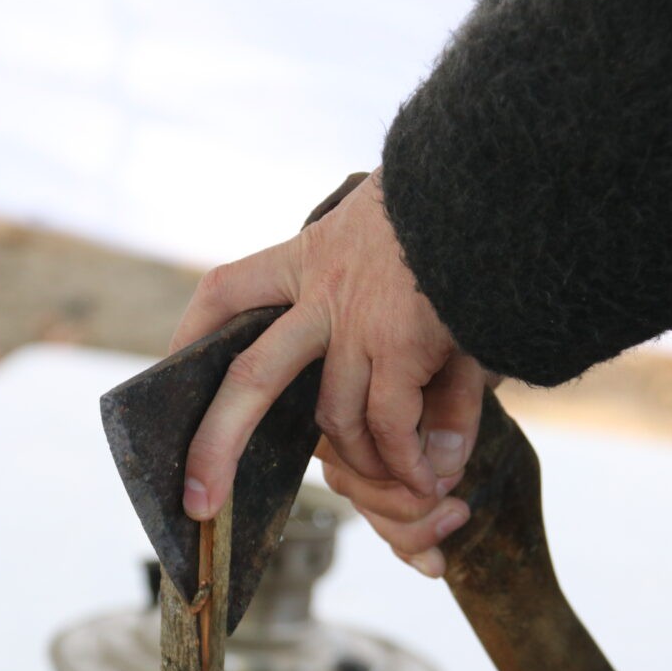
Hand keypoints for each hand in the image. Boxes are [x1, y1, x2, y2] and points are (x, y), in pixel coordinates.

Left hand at [170, 169, 485, 522]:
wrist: (497, 173)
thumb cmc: (451, 200)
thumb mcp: (386, 219)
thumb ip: (369, 275)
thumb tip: (385, 348)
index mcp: (308, 254)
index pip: (227, 290)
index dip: (195, 332)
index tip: (174, 366)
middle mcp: (322, 292)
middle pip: (251, 378)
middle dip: (217, 444)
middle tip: (197, 497)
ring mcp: (361, 321)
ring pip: (335, 419)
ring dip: (365, 463)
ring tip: (404, 486)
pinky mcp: (407, 342)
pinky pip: (394, 425)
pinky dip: (409, 461)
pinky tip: (430, 477)